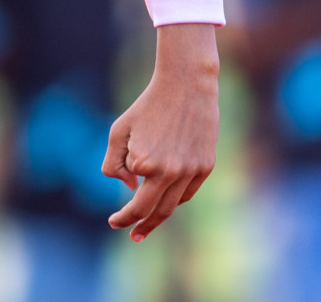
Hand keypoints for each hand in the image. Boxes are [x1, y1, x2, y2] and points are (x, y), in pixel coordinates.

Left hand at [102, 23, 219, 241]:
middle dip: (140, 226)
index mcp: (146, 165)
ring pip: (173, 205)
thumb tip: (129, 187)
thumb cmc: (146, 107)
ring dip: (158, 219)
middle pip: (154, 212)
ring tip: (146, 227)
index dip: (122, 216)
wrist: (186, 86)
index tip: (114, 222)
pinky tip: (164, 202)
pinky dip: (175, 199)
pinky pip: (187, 192)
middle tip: (131, 235)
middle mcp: (171, 172)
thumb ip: (115, 163)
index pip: (133, 200)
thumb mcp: (119, 131)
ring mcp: (191, 171)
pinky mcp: (206, 166)